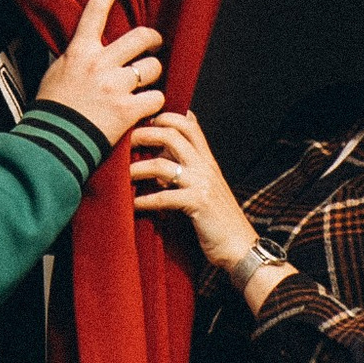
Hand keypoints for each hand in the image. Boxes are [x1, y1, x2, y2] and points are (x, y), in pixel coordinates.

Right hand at [37, 0, 165, 151]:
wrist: (52, 143)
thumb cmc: (51, 110)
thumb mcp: (56, 73)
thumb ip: (77, 58)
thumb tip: (87, 48)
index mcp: (79, 51)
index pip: (95, 11)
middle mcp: (100, 63)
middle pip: (142, 37)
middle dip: (153, 41)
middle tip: (154, 46)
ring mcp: (115, 85)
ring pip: (153, 67)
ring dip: (152, 76)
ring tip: (144, 86)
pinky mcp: (128, 109)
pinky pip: (156, 97)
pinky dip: (153, 104)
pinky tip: (143, 109)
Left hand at [130, 105, 254, 268]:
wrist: (240, 246)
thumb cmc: (218, 219)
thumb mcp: (205, 186)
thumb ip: (187, 168)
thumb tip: (158, 155)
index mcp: (207, 160)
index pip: (189, 124)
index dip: (166, 116)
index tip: (144, 120)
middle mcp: (205, 167)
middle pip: (173, 134)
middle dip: (145, 133)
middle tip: (125, 140)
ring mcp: (202, 184)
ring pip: (162, 164)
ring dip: (137, 168)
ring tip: (122, 174)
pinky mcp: (197, 204)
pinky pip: (164, 197)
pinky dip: (145, 200)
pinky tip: (133, 204)